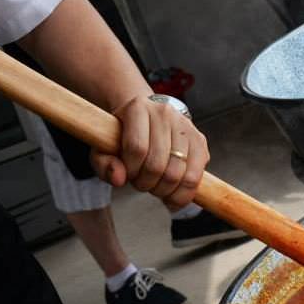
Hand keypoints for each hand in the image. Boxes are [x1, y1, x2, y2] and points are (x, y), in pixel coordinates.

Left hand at [95, 95, 208, 209]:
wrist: (144, 116)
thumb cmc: (122, 135)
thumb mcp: (103, 148)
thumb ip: (104, 164)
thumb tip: (119, 179)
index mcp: (138, 108)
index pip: (137, 148)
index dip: (130, 170)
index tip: (127, 174)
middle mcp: (164, 113)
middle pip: (158, 164)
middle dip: (147, 184)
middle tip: (141, 183)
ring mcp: (185, 125)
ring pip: (178, 173)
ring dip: (164, 190)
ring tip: (156, 186)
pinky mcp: (200, 140)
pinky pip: (196, 176)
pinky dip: (184, 193)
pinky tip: (172, 194)